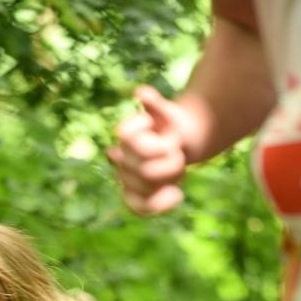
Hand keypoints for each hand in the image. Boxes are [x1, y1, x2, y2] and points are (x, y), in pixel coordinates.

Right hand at [108, 85, 196, 215]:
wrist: (178, 140)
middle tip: (179, 154)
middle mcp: (121, 158)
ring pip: (146, 188)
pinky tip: (178, 194)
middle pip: (144, 171)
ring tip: (180, 167)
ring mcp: (126, 178)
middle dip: (170, 164)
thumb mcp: (169, 111)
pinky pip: (140, 207)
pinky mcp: (135, 195)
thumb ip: (155, 103)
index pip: (127, 142)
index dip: (152, 144)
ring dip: (170, 178)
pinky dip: (160, 204)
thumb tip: (140, 92)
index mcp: (125, 137)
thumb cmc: (172, 123)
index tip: (162, 136)